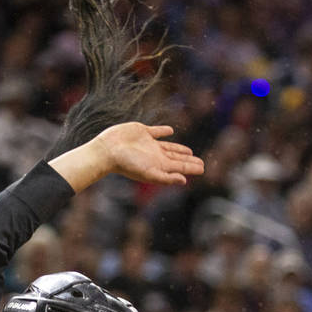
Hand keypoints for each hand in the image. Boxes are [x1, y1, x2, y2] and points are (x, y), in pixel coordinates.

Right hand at [50, 122, 203, 192]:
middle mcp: (156, 156)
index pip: (181, 167)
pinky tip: (170, 131)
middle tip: (200, 163)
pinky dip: (164, 132)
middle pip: (177, 159)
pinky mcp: (142, 132)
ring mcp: (149, 144)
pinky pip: (157, 132)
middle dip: (189, 161)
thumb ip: (166, 178)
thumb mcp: (148, 173)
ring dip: (179, 149)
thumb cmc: (127, 164)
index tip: (204, 169)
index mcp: (160, 165)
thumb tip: (184, 180)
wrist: (108, 151)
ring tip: (189, 152)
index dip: (193, 168)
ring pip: (169, 147)